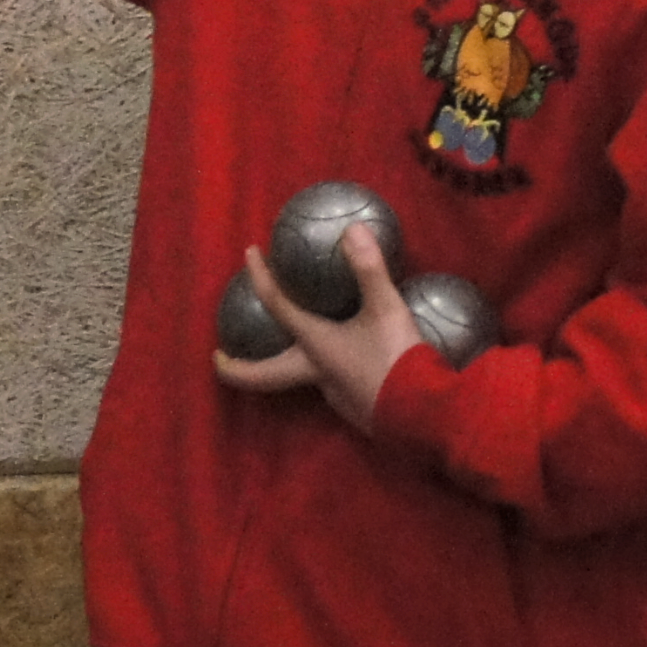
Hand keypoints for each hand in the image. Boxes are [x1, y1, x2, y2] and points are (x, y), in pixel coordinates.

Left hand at [211, 225, 422, 433]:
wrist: (428, 417)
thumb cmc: (399, 360)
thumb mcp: (387, 309)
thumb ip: (369, 269)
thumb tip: (353, 229)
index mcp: (315, 347)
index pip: (277, 306)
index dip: (260, 277)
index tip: (249, 254)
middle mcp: (316, 375)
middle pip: (265, 376)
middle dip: (237, 369)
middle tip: (218, 357)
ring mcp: (337, 399)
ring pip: (302, 380)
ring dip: (290, 365)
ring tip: (297, 346)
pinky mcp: (358, 411)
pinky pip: (333, 387)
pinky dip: (327, 372)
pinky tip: (349, 361)